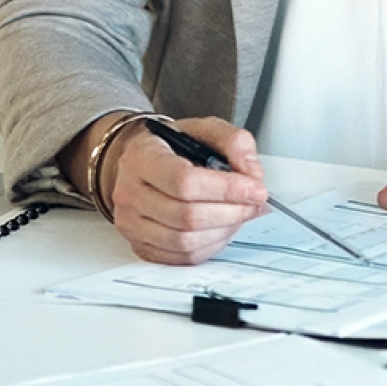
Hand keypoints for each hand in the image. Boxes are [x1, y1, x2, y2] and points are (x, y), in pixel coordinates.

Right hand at [91, 114, 268, 264]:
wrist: (143, 163)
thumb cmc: (173, 147)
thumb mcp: (205, 128)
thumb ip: (234, 142)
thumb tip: (252, 173)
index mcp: (143, 158)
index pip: (184, 182)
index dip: (226, 189)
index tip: (256, 189)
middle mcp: (130, 193)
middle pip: (187, 216)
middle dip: (232, 212)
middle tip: (255, 203)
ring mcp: (132, 224)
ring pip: (185, 241)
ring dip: (224, 230)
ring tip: (241, 214)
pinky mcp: (141, 246)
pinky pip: (182, 257)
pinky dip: (211, 245)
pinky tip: (223, 228)